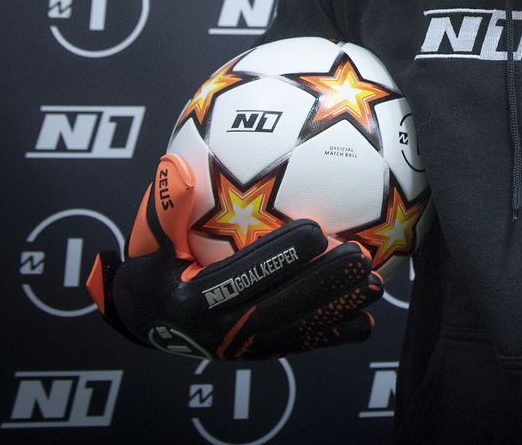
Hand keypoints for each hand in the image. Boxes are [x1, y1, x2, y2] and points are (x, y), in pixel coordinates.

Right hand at [86, 154, 382, 358]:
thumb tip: (179, 166)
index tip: (317, 229)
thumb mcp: (150, 241)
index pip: (241, 278)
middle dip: (322, 284)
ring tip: (376, 286)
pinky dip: (333, 336)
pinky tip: (367, 320)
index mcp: (191, 302)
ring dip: (338, 310)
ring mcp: (239, 349)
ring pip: (295, 331)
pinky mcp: (257, 355)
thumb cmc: (153, 268)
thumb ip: (166, 208)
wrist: (146, 323)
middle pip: (278, 309)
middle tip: (360, 259)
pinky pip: (298, 346)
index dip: (279, 257)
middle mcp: (218, 333)